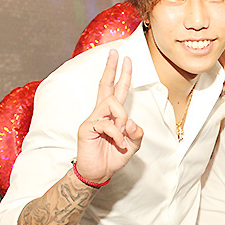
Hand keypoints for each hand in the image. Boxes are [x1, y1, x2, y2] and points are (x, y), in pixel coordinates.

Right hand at [75, 50, 143, 183]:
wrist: (99, 172)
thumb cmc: (114, 156)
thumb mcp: (133, 145)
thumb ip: (137, 133)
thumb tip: (132, 122)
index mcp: (113, 114)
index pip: (118, 90)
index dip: (122, 75)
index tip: (126, 59)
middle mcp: (102, 112)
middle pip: (106, 85)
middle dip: (112, 68)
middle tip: (116, 52)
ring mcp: (93, 118)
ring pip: (112, 104)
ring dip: (122, 119)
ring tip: (122, 136)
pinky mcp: (87, 127)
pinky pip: (107, 123)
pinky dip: (117, 134)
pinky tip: (117, 143)